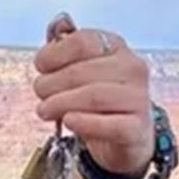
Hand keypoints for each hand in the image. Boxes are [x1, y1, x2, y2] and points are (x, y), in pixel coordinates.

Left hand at [32, 16, 152, 174]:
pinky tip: (69, 121)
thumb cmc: (100, 103)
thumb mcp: (82, 74)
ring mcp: (138, 98)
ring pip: (93, 96)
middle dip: (51, 84)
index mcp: (116, 48)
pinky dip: (84, 123)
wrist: (126, 137)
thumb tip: (50, 44)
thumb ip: (65, 56)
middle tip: (41, 94)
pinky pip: (108, 125)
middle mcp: (131, 69)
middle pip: (81, 71)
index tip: (41, 66)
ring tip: (45, 110)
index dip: (54, 54)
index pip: (82, 41)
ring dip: (60, 103)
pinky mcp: (137, 128)